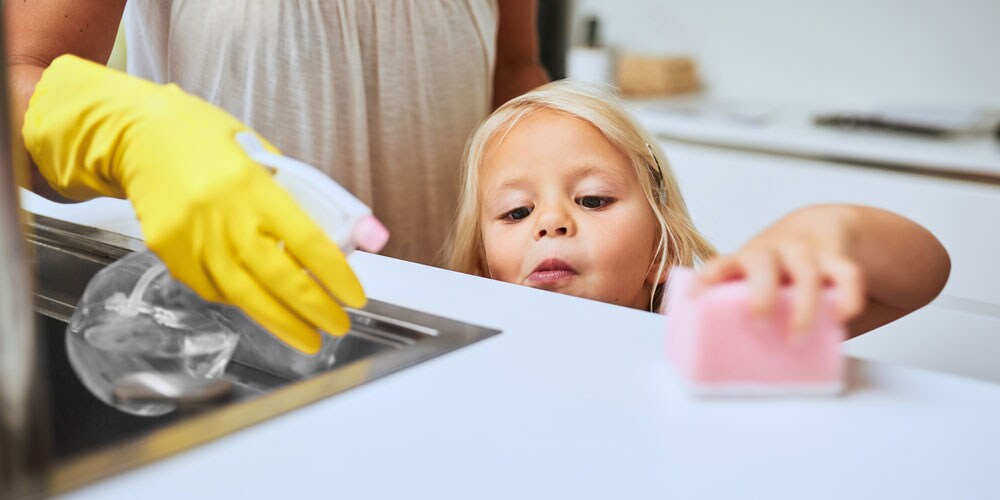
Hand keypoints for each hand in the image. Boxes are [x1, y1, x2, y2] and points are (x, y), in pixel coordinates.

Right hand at [24, 55, 364, 353]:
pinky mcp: (170, 254)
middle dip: (314, 310)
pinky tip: (263, 309)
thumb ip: (311, 196)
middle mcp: (223, 216)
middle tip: (339, 327)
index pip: (308, 241)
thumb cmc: (208, 140)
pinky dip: (242, 302)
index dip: (336, 276)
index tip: (355, 296)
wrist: (138, 136)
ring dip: (282, 323)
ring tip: (309, 339)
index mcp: (254, 186)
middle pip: (279, 278)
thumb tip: (365, 235)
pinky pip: (213, 290)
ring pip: (246, 295)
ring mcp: (193, 239)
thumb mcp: (266, 155)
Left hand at [695, 210, 865, 333]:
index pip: (721, 264)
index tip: (697, 296)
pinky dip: (848, 297)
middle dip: (760, 297)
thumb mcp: (757, 281)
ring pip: (807, 272)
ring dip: (803, 307)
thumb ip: (746, 309)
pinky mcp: (839, 259)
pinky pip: (848, 274)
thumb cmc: (781, 271)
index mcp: (746, 261)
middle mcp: (774, 252)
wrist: (822, 227)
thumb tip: (725, 358)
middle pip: (762, 264)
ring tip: (797, 339)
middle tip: (759, 328)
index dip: (708, 279)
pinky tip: (841, 318)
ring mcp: (807, 253)